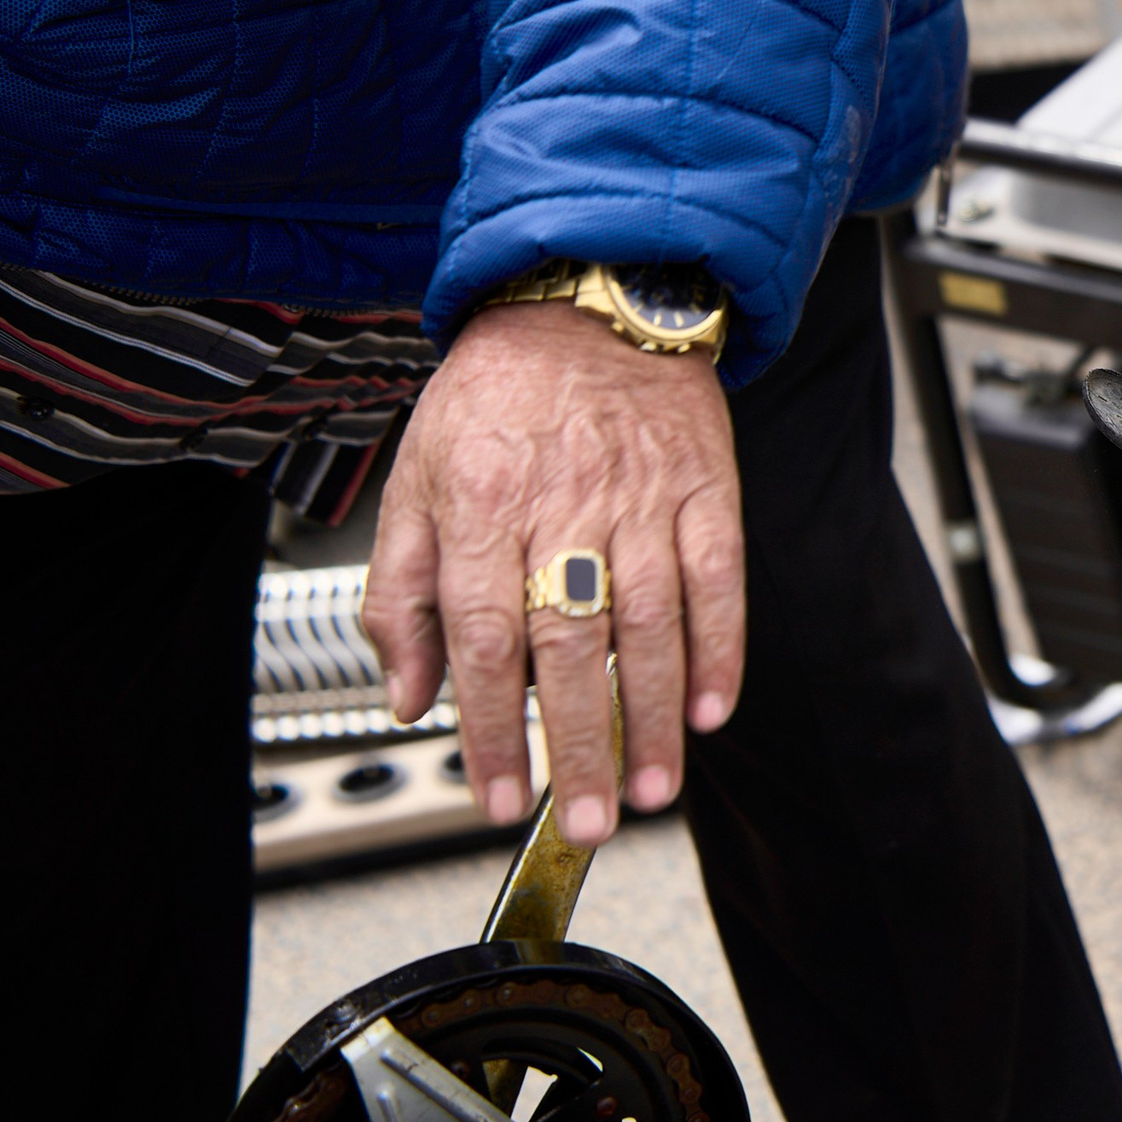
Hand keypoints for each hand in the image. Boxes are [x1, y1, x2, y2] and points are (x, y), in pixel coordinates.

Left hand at [364, 301, 744, 846]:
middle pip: (570, 647)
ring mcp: (643, 497)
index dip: (491, 731)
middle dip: (578, 747)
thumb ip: (401, 590)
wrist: (590, 299)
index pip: (486, 640)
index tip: (495, 799)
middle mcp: (564, 505)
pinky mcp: (705, 487)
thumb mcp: (417, 478)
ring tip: (647, 789)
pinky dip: (720, 649)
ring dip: (651, 718)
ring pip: (651, 624)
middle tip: (584, 823)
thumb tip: (410, 692)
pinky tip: (710, 709)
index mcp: (482, 506)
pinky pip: (718, 579)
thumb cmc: (499, 395)